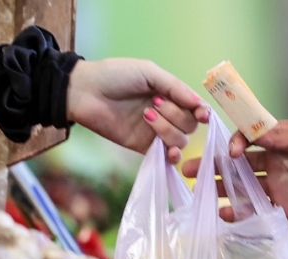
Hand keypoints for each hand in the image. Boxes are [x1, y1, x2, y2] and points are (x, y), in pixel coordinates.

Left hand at [66, 58, 209, 161]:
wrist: (85, 92)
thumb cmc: (115, 76)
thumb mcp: (149, 72)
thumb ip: (175, 87)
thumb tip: (200, 105)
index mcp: (169, 94)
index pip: (195, 108)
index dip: (202, 112)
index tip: (201, 114)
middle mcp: (166, 114)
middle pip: (190, 125)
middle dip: (176, 115)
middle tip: (154, 103)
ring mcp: (155, 132)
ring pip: (180, 140)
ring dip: (168, 129)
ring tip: (146, 115)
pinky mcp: (143, 147)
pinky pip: (166, 157)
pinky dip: (172, 156)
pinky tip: (168, 151)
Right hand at [182, 120, 287, 225]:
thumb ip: (283, 138)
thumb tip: (252, 134)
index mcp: (281, 141)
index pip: (246, 139)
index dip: (233, 144)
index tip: (229, 152)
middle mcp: (275, 163)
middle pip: (237, 164)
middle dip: (213, 166)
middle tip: (187, 169)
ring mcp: (278, 187)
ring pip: (242, 188)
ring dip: (221, 190)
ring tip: (200, 194)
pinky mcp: (284, 211)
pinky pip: (256, 211)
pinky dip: (239, 214)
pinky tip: (224, 215)